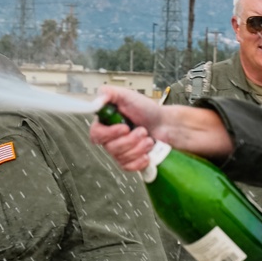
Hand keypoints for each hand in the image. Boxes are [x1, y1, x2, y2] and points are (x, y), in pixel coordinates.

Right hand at [89, 86, 232, 170]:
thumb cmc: (147, 110)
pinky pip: (128, 167)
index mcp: (106, 123)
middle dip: (131, 140)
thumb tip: (98, 98)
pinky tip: (147, 153)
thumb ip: (109, 93)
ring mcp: (120, 151)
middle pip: (111, 148)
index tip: (125, 128)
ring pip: (122, 158)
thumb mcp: (127, 95)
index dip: (109, 134)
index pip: (96, 134)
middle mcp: (110, 138)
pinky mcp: (130, 161)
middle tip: (143, 130)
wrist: (165, 125)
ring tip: (148, 139)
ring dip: (139, 148)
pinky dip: (140, 161)